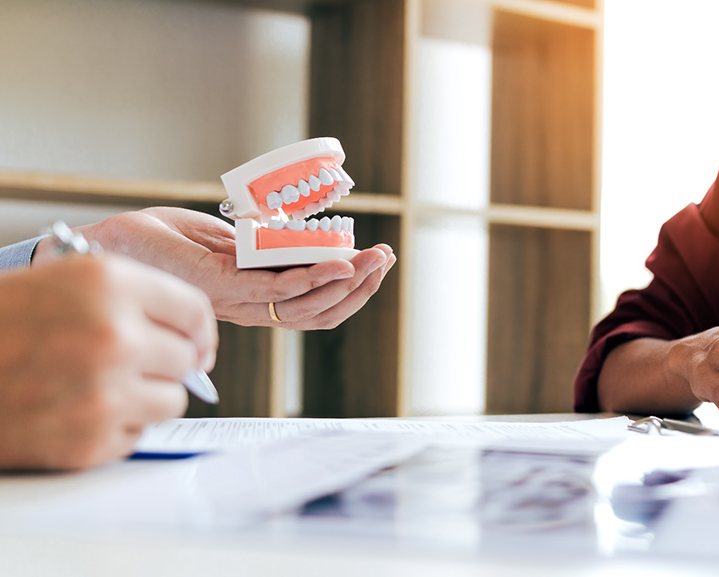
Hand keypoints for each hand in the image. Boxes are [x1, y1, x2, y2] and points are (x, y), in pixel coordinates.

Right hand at [0, 255, 216, 469]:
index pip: (195, 311)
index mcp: (109, 284)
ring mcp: (104, 392)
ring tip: (99, 384)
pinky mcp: (90, 440)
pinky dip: (117, 426)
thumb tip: (194, 334)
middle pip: (187, 358)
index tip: (196, 342)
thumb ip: (136, 298)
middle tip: (130, 362)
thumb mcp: (67, 281)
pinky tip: (78, 409)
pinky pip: (137, 433)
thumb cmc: (1, 324)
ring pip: (171, 400)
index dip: (200, 329)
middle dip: (165, 361)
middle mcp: (114, 336)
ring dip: (145, 395)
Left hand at [55, 207, 395, 328]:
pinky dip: (312, 279)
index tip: (376, 262)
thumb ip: (258, 246)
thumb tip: (296, 241)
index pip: (314, 305)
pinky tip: (338, 264)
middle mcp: (251, 305)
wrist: (108, 241)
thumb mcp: (220, 239)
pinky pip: (276, 289)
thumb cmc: (158, 240)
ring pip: (306, 305)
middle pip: (319, 310)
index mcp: (254, 296)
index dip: (350, 290)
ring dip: (347, 284)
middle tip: (387, 260)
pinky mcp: (221, 284)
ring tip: (376, 260)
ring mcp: (238, 298)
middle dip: (360, 288)